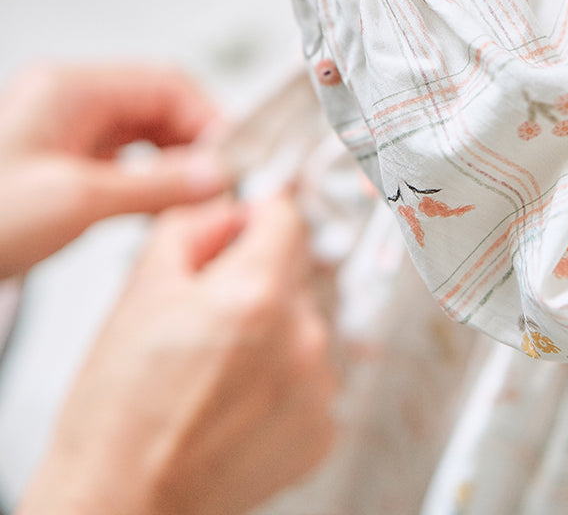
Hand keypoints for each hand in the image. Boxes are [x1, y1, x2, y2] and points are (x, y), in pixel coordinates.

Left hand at [0, 62, 227, 276]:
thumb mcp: (77, 202)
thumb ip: (155, 186)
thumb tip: (214, 175)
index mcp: (70, 89)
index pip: (166, 83)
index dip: (210, 117)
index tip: (236, 156)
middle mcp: (67, 101)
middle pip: (157, 105)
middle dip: (196, 142)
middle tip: (221, 181)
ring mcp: (60, 131)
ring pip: (142, 133)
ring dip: (174, 162)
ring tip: (194, 197)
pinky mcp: (55, 163)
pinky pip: (120, 159)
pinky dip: (146, 179)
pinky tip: (156, 206)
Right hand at [18, 194, 336, 514]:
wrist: (119, 502)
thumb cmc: (119, 411)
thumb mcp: (141, 289)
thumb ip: (195, 226)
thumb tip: (231, 209)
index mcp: (257, 294)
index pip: (286, 217)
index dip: (254, 221)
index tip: (238, 234)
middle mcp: (300, 338)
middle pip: (293, 274)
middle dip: (255, 282)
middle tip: (204, 319)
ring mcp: (316, 389)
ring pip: (302, 328)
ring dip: (270, 335)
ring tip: (213, 372)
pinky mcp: (320, 433)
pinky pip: (308, 381)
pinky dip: (280, 384)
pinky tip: (233, 403)